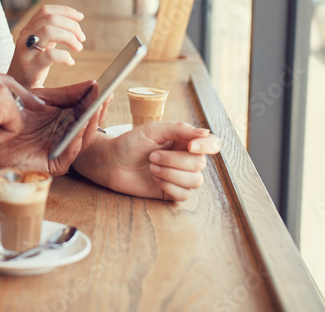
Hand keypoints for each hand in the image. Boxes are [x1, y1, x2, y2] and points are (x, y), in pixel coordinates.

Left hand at [0, 80, 106, 177]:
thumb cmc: (12, 117)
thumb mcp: (42, 99)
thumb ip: (66, 93)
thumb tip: (92, 83)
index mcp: (64, 119)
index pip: (85, 109)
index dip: (94, 99)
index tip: (103, 86)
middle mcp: (66, 135)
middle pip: (88, 123)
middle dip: (97, 110)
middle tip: (106, 95)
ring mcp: (62, 150)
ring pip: (83, 137)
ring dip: (91, 123)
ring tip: (96, 109)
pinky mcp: (55, 164)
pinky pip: (70, 152)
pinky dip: (76, 139)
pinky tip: (80, 128)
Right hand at [8, 5, 85, 87]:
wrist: (16, 89)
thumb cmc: (32, 67)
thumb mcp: (40, 46)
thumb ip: (52, 34)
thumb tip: (73, 22)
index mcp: (28, 30)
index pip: (45, 11)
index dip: (65, 10)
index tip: (80, 16)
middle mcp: (25, 37)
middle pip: (50, 19)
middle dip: (71, 26)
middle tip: (82, 38)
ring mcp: (26, 51)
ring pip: (48, 31)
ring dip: (69, 37)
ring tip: (78, 47)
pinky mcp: (29, 66)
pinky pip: (50, 55)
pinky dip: (65, 56)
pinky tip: (70, 62)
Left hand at [73, 122, 220, 201]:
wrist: (112, 162)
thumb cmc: (131, 143)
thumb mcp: (153, 130)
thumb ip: (179, 129)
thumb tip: (205, 132)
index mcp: (185, 141)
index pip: (212, 144)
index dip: (207, 146)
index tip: (191, 146)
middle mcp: (186, 159)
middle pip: (200, 164)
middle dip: (174, 160)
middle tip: (152, 156)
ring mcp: (181, 177)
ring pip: (195, 181)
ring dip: (171, 174)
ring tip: (152, 167)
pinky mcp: (173, 192)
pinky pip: (184, 194)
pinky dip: (169, 186)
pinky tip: (155, 180)